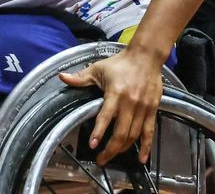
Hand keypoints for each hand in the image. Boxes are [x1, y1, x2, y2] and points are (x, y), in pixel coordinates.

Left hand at [59, 49, 163, 164]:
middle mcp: (130, 102)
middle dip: (110, 149)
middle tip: (100, 159)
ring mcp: (143, 107)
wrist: (146, 56)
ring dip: (122, 149)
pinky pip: (149, 131)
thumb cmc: (120, 63)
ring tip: (112, 156)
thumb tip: (62, 77)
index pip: (106, 116)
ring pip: (133, 135)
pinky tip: (141, 158)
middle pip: (121, 132)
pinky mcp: (152, 109)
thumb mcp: (98, 68)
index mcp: (115, 93)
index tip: (92, 145)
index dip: (99, 131)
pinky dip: (146, 146)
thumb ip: (80, 77)